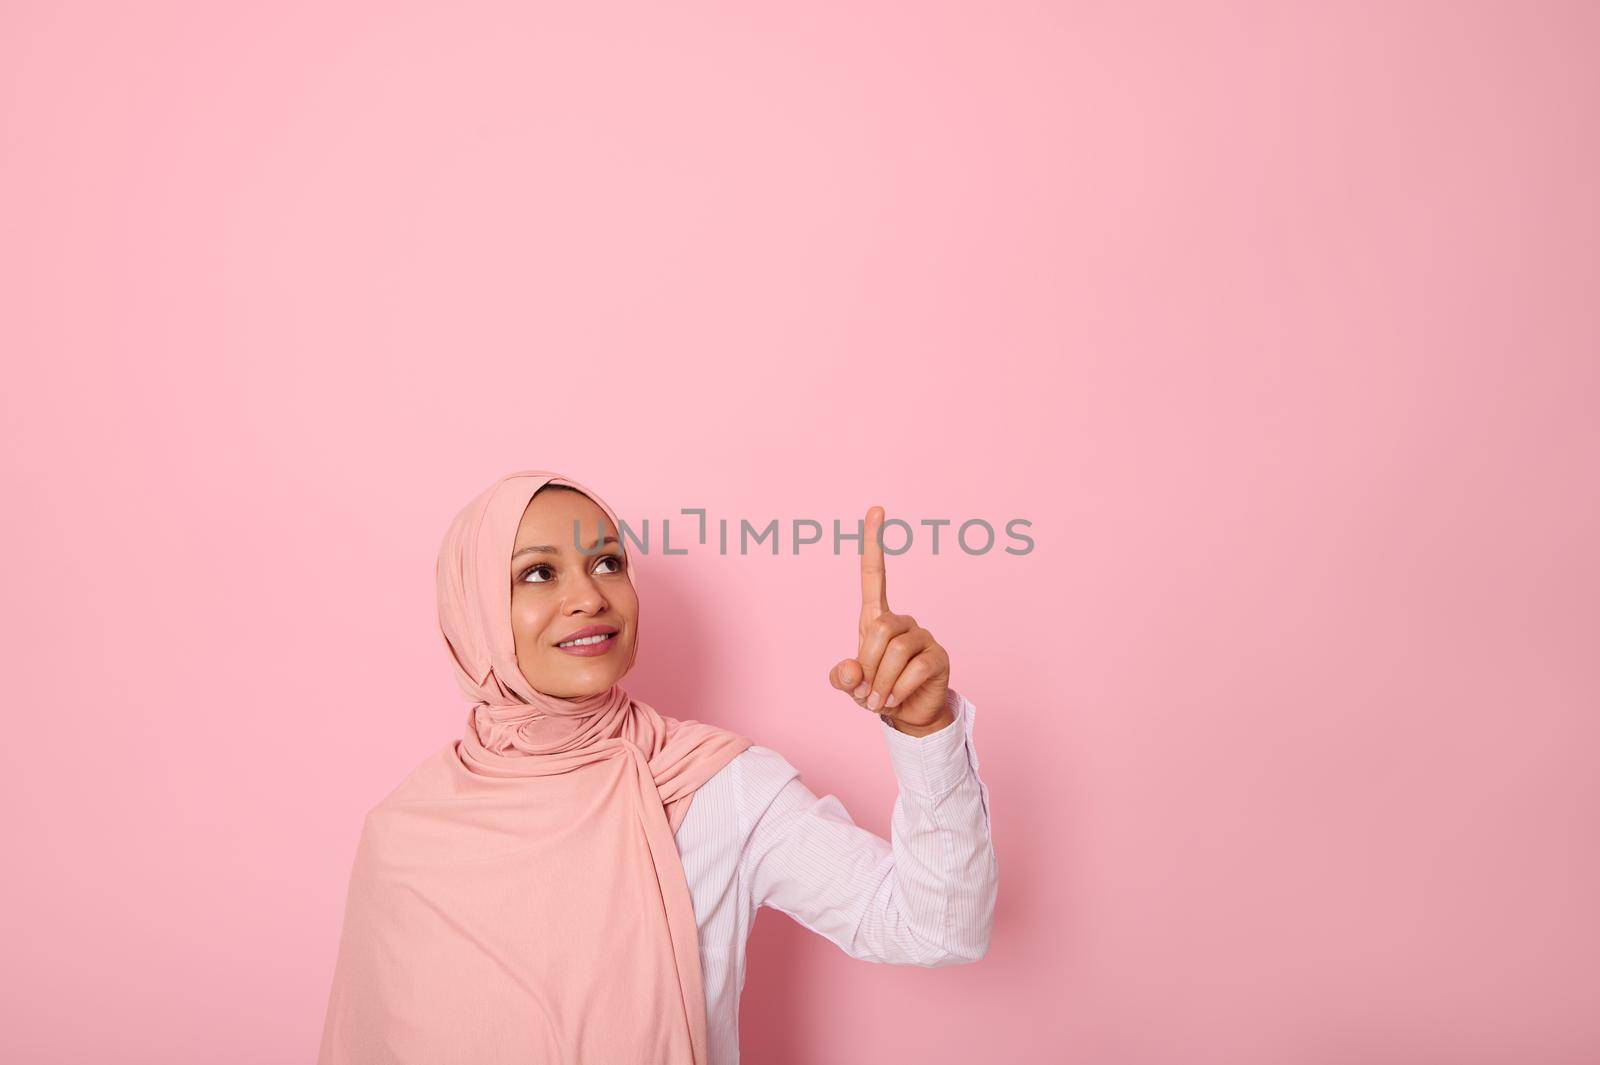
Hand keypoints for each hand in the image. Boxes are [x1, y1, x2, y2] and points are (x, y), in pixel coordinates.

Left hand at [828, 505, 953, 735]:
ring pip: (897, 650)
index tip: (876, 510)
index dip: (874, 543)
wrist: (908, 716)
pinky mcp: (939, 656)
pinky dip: (898, 688)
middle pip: (881, 628)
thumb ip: (843, 677)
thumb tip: (851, 668)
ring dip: (882, 681)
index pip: (874, 575)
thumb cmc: (876, 692)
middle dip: (869, 664)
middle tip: (866, 692)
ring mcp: (923, 636)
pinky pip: (916, 668)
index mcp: (876, 619)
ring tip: (878, 700)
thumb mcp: (851, 686)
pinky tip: (894, 699)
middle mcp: (903, 621)